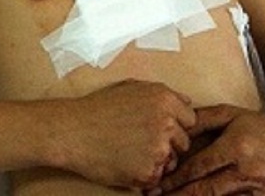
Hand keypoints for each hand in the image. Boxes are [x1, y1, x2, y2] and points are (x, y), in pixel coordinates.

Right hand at [60, 79, 195, 189]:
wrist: (74, 130)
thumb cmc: (99, 107)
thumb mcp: (131, 87)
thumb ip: (162, 94)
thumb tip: (185, 102)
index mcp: (163, 99)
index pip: (190, 118)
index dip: (176, 124)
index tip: (161, 127)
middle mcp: (166, 122)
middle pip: (184, 142)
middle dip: (168, 143)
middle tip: (141, 140)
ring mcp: (158, 149)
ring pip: (170, 161)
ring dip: (157, 160)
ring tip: (130, 150)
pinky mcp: (148, 172)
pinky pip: (156, 177)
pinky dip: (144, 174)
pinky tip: (125, 161)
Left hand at [154, 104, 264, 194]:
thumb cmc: (256, 127)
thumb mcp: (230, 115)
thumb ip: (202, 119)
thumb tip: (175, 125)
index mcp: (236, 147)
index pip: (200, 166)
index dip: (177, 178)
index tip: (158, 184)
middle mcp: (249, 171)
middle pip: (208, 191)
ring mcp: (261, 191)